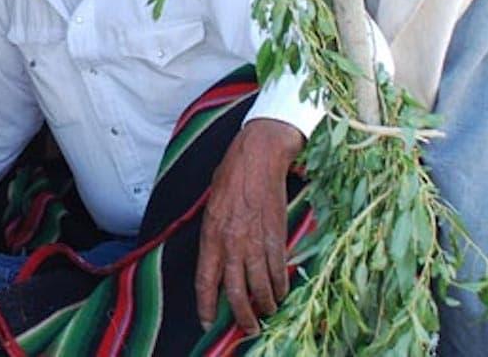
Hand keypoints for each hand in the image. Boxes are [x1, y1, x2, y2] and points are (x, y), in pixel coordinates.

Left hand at [195, 118, 303, 335]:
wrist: (259, 157)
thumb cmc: (231, 176)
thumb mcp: (211, 206)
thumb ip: (213, 236)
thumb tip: (217, 261)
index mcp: (211, 235)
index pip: (206, 281)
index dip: (206, 307)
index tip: (207, 323)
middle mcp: (232, 243)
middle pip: (236, 293)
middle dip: (242, 317)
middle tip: (247, 329)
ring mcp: (256, 241)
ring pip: (261, 286)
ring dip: (266, 305)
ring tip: (267, 313)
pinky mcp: (277, 236)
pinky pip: (279, 270)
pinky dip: (281, 285)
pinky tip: (281, 293)